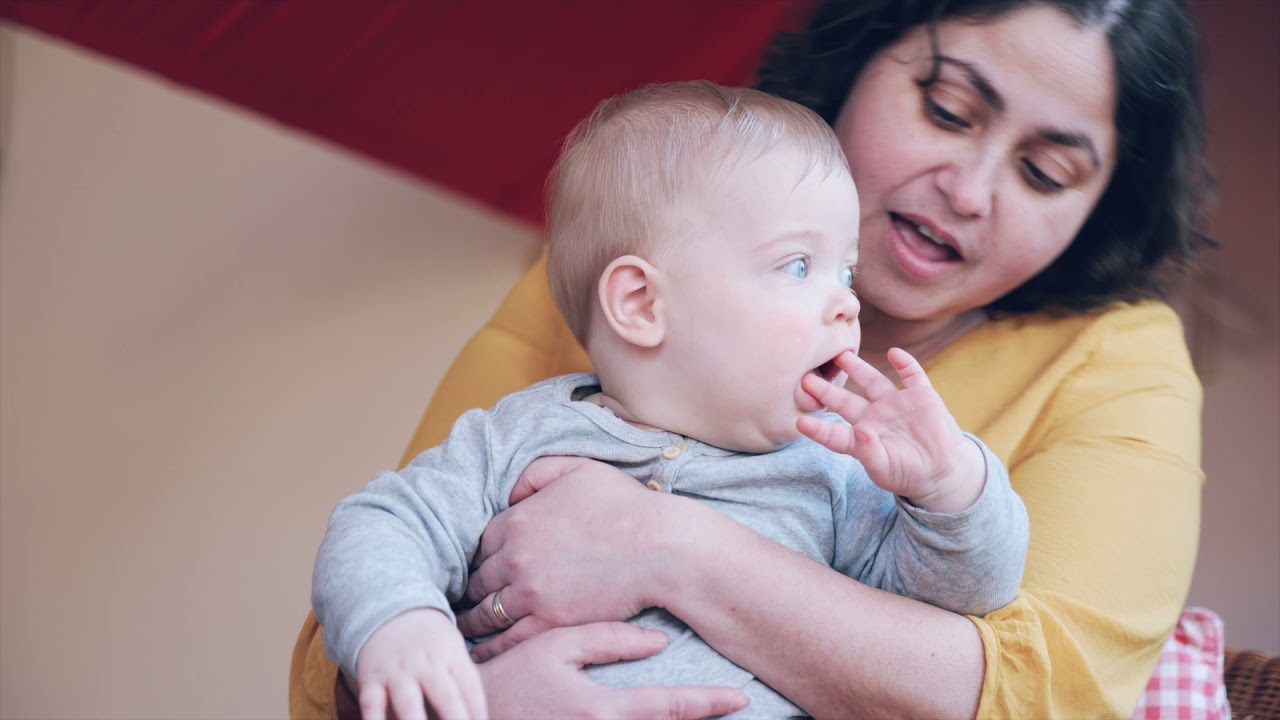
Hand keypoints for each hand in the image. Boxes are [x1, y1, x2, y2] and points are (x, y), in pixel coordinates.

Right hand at [356, 608, 486, 719]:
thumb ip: (463, 683)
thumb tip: (476, 717)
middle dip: (456, 718)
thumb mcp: (454, 652)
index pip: (471, 686)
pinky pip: (371, 703)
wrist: (392, 610)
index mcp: (452, 657)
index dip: (478, 710)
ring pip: (408, 702)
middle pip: (445, 695)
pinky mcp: (371, 680)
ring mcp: (398, 673)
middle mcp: (427, 665)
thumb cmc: (432, 644)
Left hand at [456, 456, 678, 659]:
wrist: (661, 547)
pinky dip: (492, 646)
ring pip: (487, 612)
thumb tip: (511, 493)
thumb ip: (536, 474)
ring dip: (476, 620)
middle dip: (475, 590)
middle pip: (480, 580)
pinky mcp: (550, 621)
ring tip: (469, 628)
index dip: (485, 556)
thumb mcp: (578, 469)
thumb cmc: (626, 505)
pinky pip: (508, 639)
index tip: (485, 567)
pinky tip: (485, 652)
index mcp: (517, 520)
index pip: (482, 544)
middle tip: (470, 600)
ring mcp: (531, 592)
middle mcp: (516, 557)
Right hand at [479, 622, 748, 719]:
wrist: (463, 716)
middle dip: (701, 717)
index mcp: (600, 711)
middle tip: (735, 702)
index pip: (669, 708)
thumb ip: (607, 641)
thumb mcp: (554, 647)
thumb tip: (659, 641)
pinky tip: (659, 714)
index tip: (740, 698)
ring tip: (704, 708)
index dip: (709, 703)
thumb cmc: (508, 679)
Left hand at [797, 348, 984, 512]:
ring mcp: (896, 404)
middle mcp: (874, 416)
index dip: (818, 429)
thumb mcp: (885, 469)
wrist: (942, 470)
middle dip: (827, 389)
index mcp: (862, 437)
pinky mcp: (920, 396)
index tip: (800, 423)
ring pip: (873, 380)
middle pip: (846, 400)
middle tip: (806, 377)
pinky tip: (894, 353)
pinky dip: (905, 363)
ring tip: (841, 354)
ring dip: (857, 367)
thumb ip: (870, 453)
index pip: (835, 433)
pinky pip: (912, 375)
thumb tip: (859, 434)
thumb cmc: (907, 473)